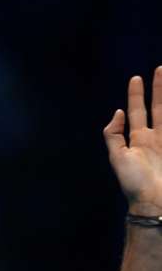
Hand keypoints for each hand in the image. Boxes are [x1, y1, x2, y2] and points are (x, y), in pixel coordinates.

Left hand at [103, 66, 161, 215]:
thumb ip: (113, 135)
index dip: (136, 95)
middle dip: (159, 88)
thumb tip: (118, 112)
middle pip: (159, 107)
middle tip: (160, 68)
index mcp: (139, 139)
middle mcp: (155, 138)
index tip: (136, 77)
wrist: (155, 201)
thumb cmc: (134, 182)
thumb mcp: (117, 157)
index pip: (138, 111)